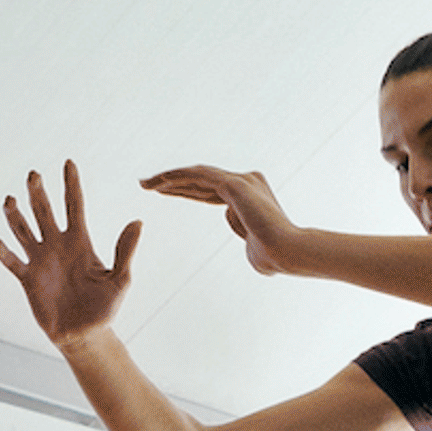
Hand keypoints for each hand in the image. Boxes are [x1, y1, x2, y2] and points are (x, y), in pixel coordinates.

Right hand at [0, 162, 139, 344]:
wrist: (85, 334)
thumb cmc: (105, 308)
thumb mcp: (120, 279)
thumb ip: (125, 251)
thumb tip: (137, 222)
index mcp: (80, 242)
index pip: (74, 206)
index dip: (71, 185)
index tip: (69, 163)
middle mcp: (57, 245)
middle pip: (44, 211)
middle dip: (38, 193)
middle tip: (34, 174)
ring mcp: (41, 260)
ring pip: (24, 230)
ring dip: (16, 216)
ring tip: (10, 200)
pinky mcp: (28, 278)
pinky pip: (13, 261)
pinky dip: (4, 252)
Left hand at [143, 165, 300, 276]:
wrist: (286, 252)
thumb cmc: (273, 256)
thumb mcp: (253, 247)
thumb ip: (245, 234)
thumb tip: (242, 230)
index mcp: (249, 194)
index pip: (210, 189)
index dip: (186, 190)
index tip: (163, 192)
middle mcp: (246, 181)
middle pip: (201, 179)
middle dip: (172, 181)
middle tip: (146, 184)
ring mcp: (241, 180)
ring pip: (197, 174)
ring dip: (169, 177)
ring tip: (145, 183)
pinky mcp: (235, 184)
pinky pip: (200, 176)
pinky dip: (179, 177)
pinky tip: (160, 182)